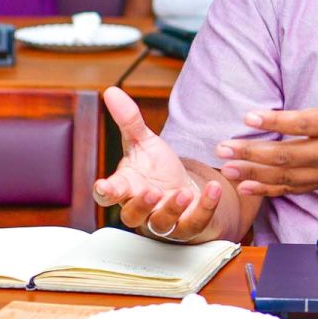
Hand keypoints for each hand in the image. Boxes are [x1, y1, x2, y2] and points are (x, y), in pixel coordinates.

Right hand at [93, 87, 222, 240]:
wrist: (183, 187)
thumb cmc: (156, 169)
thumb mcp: (144, 141)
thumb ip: (128, 120)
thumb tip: (112, 92)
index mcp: (126, 187)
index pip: (108, 194)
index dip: (105, 192)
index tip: (105, 187)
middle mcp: (142, 208)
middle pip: (132, 215)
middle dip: (141, 205)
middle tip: (152, 192)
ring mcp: (164, 220)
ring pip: (161, 223)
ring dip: (172, 209)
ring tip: (182, 193)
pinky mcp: (188, 226)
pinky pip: (195, 223)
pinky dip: (205, 207)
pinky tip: (213, 190)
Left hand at [216, 38, 317, 196]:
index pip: (304, 123)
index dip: (275, 122)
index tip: (248, 117)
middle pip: (288, 154)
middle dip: (251, 152)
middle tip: (222, 146)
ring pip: (286, 175)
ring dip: (253, 172)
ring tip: (225, 167)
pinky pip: (293, 188)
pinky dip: (268, 188)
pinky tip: (246, 185)